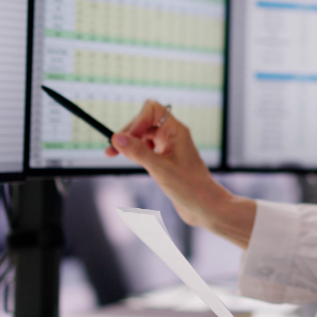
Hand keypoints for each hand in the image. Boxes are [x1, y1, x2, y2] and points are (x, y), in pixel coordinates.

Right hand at [105, 100, 254, 246]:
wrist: (205, 207)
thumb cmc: (190, 187)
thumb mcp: (160, 169)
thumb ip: (138, 152)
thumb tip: (117, 138)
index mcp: (176, 131)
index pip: (152, 109)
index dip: (136, 120)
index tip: (125, 139)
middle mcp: (173, 135)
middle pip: (145, 121)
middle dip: (128, 132)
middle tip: (111, 150)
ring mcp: (170, 147)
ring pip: (144, 135)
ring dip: (130, 142)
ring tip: (114, 154)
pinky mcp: (166, 159)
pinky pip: (147, 147)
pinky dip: (136, 151)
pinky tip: (131, 160)